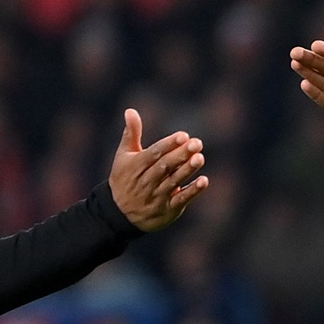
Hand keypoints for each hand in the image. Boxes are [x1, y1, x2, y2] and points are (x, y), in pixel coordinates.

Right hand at [107, 109, 205, 231]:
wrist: (119, 213)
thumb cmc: (124, 178)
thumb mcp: (124, 156)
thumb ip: (131, 133)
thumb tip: (130, 110)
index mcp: (136, 166)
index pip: (154, 153)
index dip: (168, 144)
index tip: (183, 136)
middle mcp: (146, 181)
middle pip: (165, 166)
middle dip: (181, 155)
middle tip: (197, 143)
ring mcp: (157, 196)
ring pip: (174, 181)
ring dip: (187, 170)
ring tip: (200, 158)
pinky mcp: (167, 209)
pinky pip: (181, 200)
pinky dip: (192, 191)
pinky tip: (204, 181)